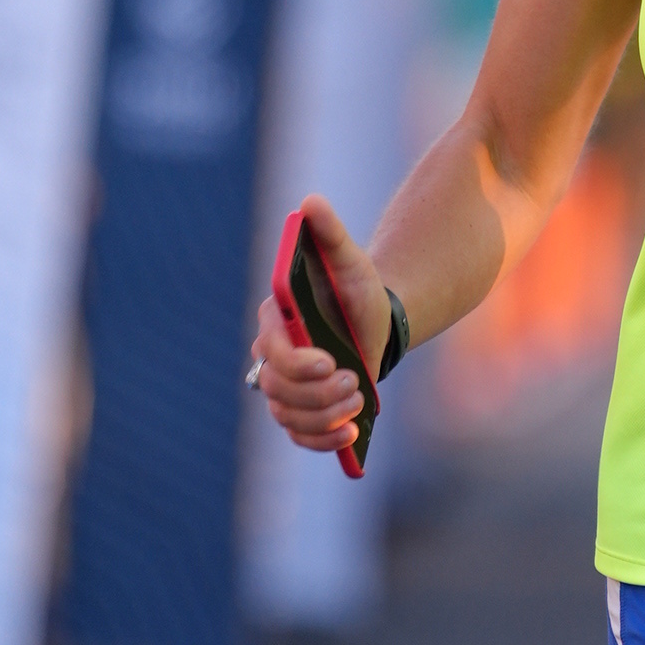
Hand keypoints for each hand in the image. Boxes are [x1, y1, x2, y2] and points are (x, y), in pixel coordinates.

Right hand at [248, 196, 388, 456]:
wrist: (374, 320)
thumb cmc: (357, 289)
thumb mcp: (349, 260)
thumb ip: (328, 233)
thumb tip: (310, 202)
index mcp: (275, 319)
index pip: (272, 349)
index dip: (298, 362)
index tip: (330, 361)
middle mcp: (271, 356)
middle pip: (278, 389)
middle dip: (317, 393)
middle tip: (354, 382)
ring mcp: (283, 387)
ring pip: (288, 415)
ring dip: (324, 416)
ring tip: (358, 402)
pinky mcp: (300, 412)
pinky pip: (299, 436)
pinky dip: (322, 441)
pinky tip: (351, 436)